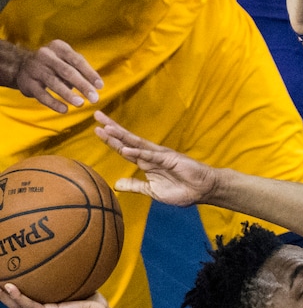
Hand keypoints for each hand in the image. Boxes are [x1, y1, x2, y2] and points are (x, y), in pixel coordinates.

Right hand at [0, 283, 107, 307]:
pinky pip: (29, 305)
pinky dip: (18, 297)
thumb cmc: (90, 302)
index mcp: (43, 306)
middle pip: (13, 303)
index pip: (21, 299)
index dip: (8, 291)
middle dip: (0, 293)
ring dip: (3, 295)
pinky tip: (9, 287)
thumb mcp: (74, 285)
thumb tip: (65, 252)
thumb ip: (65, 273)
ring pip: (16, 305)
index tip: (2, 276)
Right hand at [14, 40, 102, 112]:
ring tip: (80, 104)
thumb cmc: (53, 65)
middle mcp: (46, 55)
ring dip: (68, 94)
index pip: (77, 60)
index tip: (100, 86)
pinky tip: (64, 110)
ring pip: (53, 82)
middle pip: (67, 71)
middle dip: (82, 85)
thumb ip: (81, 71)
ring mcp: (35, 68)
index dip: (89, 73)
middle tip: (95, 99)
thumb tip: (98, 86)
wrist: (22, 66)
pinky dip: (53, 103)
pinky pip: (42, 94)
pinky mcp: (28, 83)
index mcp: (58, 47)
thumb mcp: (66, 61)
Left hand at [94, 111, 218, 206]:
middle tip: (97, 116)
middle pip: (127, 140)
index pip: (124, 149)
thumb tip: (116, 184)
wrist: (202, 191)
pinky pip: (150, 155)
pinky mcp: (169, 158)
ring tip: (106, 127)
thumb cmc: (181, 191)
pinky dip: (138, 152)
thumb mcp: (152, 191)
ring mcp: (159, 155)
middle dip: (111, 129)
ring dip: (121, 135)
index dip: (111, 141)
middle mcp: (150, 155)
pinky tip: (126, 149)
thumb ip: (135, 186)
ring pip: (136, 143)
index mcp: (146, 163)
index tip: (97, 130)